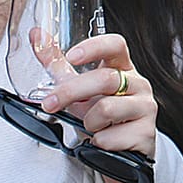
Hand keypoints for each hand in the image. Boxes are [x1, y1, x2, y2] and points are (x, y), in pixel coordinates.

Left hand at [32, 27, 156, 182]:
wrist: (122, 148)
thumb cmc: (101, 111)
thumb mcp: (79, 87)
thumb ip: (56, 62)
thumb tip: (36, 34)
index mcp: (122, 67)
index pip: (116, 45)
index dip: (94, 47)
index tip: (71, 56)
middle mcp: (139, 84)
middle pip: (105, 79)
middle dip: (71, 92)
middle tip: (50, 103)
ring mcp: (146, 108)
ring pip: (107, 109)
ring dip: (89, 121)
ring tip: (91, 125)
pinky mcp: (146, 134)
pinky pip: (111, 137)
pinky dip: (98, 142)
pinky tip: (102, 140)